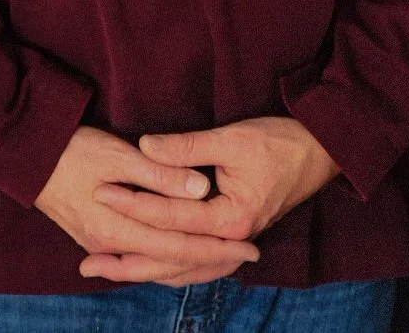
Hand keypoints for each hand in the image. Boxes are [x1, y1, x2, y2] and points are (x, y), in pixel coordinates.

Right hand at [33, 125, 260, 286]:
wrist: (25, 157)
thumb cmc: (71, 148)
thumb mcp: (117, 154)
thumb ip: (160, 174)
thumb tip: (201, 190)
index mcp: (119, 228)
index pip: (180, 247)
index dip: (218, 249)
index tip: (251, 248)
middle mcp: (111, 246)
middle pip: (172, 264)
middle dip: (213, 262)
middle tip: (250, 256)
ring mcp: (101, 246)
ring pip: (157, 266)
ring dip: (193, 263)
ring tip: (226, 259)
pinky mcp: (96, 238)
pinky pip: (141, 259)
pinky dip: (168, 260)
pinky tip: (183, 257)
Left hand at [80, 116, 339, 285]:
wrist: (322, 151)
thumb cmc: (280, 140)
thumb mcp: (232, 138)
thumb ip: (187, 146)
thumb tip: (144, 146)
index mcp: (230, 218)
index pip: (169, 217)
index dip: (132, 203)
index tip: (99, 192)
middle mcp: (232, 239)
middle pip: (171, 259)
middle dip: (127, 258)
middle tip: (87, 259)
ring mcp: (235, 243)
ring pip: (183, 268)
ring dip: (144, 269)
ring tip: (107, 269)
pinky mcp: (235, 238)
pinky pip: (196, 263)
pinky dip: (170, 266)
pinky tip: (149, 266)